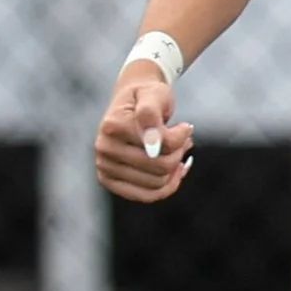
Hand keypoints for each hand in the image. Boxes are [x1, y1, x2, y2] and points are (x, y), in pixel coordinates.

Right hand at [95, 70, 194, 201]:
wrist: (131, 103)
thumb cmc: (147, 97)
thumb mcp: (154, 94)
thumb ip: (151, 114)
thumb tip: (153, 144)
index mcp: (113, 126)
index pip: (162, 145)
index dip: (182, 136)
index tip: (186, 127)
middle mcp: (104, 148)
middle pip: (161, 166)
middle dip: (179, 153)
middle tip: (183, 140)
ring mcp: (104, 166)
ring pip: (157, 183)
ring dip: (174, 169)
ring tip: (176, 151)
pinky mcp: (109, 181)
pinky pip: (146, 196)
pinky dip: (167, 186)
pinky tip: (175, 171)